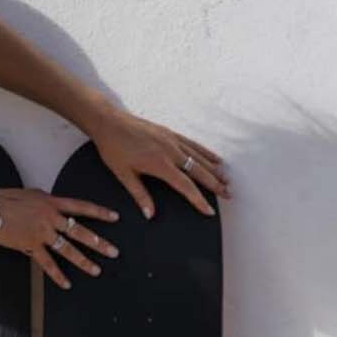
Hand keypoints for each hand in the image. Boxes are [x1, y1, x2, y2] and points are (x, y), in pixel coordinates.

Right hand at [0, 187, 121, 289]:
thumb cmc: (2, 199)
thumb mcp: (29, 194)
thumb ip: (44, 202)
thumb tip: (53, 207)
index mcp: (51, 202)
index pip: (81, 207)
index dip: (99, 212)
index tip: (115, 217)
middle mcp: (50, 217)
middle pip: (79, 231)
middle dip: (98, 242)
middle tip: (114, 251)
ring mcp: (42, 232)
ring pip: (68, 249)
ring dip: (83, 261)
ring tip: (96, 270)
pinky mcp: (31, 245)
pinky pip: (47, 263)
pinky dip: (57, 275)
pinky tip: (66, 283)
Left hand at [84, 105, 231, 219]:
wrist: (109, 122)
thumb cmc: (113, 148)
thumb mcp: (123, 174)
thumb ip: (139, 195)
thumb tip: (150, 215)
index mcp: (159, 164)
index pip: (185, 186)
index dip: (199, 199)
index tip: (209, 211)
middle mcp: (170, 151)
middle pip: (199, 171)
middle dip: (215, 185)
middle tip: (228, 195)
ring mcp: (172, 140)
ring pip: (200, 157)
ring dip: (214, 169)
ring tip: (226, 181)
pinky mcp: (170, 133)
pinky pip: (193, 144)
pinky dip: (206, 152)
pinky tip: (216, 159)